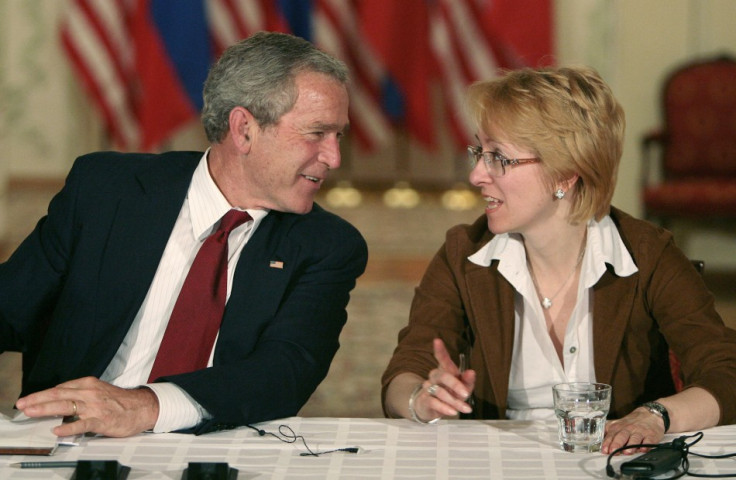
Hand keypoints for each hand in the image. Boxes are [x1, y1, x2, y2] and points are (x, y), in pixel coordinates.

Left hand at [15, 377, 158, 437]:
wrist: (143, 407)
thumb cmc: (120, 401)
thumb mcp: (99, 390)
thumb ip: (81, 394)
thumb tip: (60, 400)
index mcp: (89, 384)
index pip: (60, 387)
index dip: (42, 394)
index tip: (29, 399)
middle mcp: (90, 393)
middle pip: (59, 394)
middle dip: (37, 399)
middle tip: (23, 404)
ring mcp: (95, 406)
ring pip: (66, 406)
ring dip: (46, 409)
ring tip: (31, 412)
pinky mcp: (102, 420)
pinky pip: (82, 424)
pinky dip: (68, 427)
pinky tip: (58, 430)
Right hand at [413, 339, 475, 420]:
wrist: (430, 407)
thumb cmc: (449, 393)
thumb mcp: (462, 388)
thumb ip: (467, 380)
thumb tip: (471, 372)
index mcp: (445, 371)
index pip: (442, 359)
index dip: (440, 350)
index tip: (437, 341)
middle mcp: (435, 377)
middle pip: (442, 375)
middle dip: (455, 384)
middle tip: (466, 393)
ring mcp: (429, 388)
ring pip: (440, 391)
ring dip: (454, 401)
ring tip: (466, 408)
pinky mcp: (425, 400)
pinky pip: (433, 402)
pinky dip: (445, 408)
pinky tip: (453, 412)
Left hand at [602, 407, 664, 454]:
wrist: (650, 414)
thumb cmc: (631, 422)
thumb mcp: (617, 423)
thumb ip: (607, 431)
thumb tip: (596, 440)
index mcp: (619, 427)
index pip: (611, 435)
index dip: (607, 443)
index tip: (604, 450)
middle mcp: (628, 429)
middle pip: (621, 436)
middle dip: (616, 444)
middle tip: (613, 451)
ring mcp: (640, 432)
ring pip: (634, 439)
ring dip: (630, 446)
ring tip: (627, 452)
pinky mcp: (651, 435)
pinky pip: (649, 441)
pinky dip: (646, 446)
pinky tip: (643, 449)